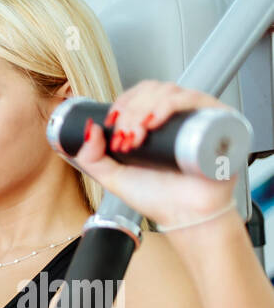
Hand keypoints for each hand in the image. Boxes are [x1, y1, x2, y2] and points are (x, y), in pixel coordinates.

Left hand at [70, 81, 239, 227]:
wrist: (185, 217)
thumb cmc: (159, 198)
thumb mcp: (114, 178)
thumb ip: (92, 158)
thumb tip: (89, 129)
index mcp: (155, 125)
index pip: (139, 95)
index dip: (123, 102)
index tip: (112, 121)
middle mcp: (176, 118)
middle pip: (152, 90)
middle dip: (131, 110)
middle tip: (125, 136)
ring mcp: (197, 117)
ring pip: (169, 92)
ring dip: (145, 108)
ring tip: (137, 135)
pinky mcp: (217, 121)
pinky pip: (196, 100)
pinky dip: (171, 104)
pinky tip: (155, 120)